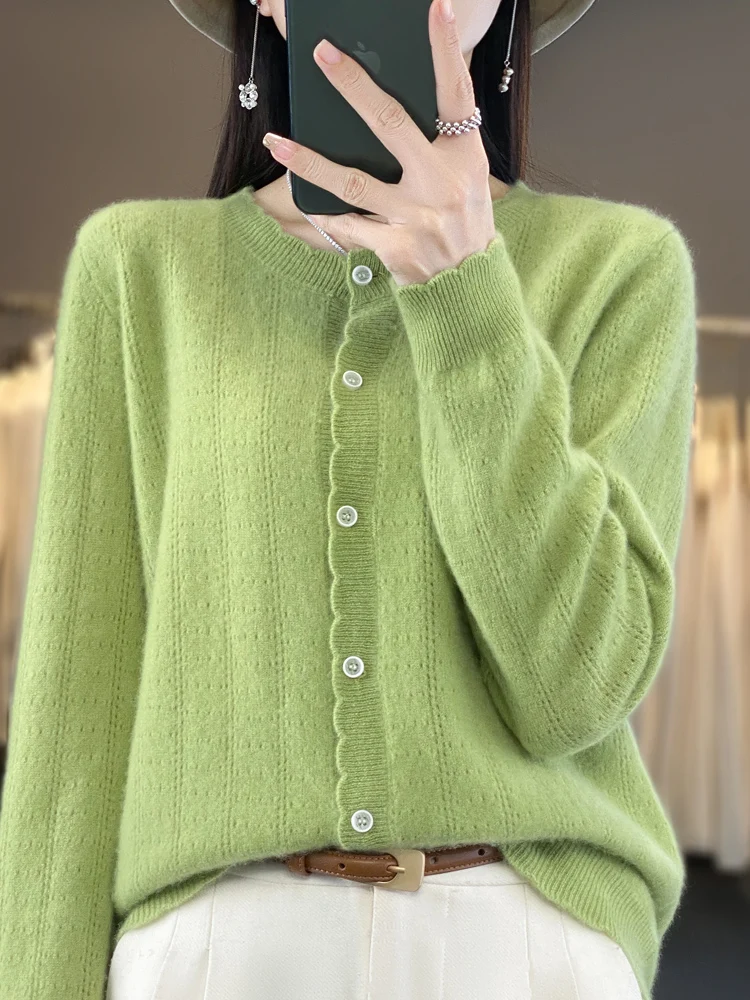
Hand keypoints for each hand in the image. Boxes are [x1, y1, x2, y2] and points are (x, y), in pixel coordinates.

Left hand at [262, 0, 499, 286]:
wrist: (470, 289)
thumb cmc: (464, 226)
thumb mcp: (468, 180)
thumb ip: (438, 145)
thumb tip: (383, 111)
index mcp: (465, 158)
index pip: (456, 94)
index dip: (445, 50)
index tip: (434, 6)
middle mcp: (441, 182)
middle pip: (390, 124)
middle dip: (353, 86)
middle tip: (322, 54)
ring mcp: (416, 216)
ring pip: (352, 180)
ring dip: (310, 160)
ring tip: (277, 142)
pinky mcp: (395, 248)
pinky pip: (350, 225)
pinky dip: (328, 216)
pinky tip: (308, 204)